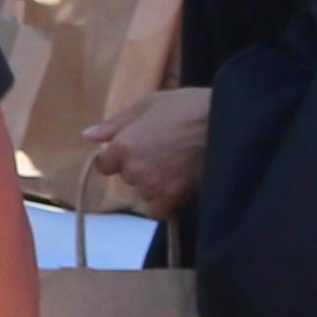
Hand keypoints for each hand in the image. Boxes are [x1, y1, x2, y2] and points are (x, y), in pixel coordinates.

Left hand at [85, 85, 209, 218]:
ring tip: (178, 165)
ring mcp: (154, 185)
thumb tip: (88, 136)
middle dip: (140, 168)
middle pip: (127, 178)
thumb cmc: (188, 107)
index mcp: (124, 143)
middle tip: (165, 152)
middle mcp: (134, 168)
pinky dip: (165, 203)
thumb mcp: (149, 104)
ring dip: (155, 184)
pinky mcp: (175, 197)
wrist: (228, 122)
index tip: (136, 151)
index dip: (118, 158)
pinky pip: (158, 211)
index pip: (104, 165)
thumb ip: (116, 123)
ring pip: (144, 193)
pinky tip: (179, 184)